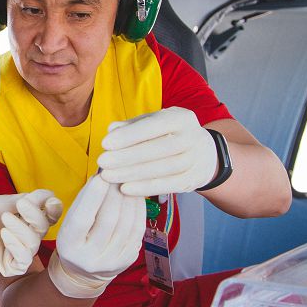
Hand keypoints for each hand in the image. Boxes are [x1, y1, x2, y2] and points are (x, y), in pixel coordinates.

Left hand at [0, 189, 62, 284]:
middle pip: (44, 227)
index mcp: (26, 220)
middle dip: (34, 215)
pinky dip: (16, 245)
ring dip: (21, 229)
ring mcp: (19, 251)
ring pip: (34, 243)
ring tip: (4, 219)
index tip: (51, 201)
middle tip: (20, 204)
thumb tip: (50, 195)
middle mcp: (26, 236)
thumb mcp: (4, 203)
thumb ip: (28, 201)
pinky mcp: (11, 265)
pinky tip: (4, 235)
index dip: (53, 209)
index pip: (48, 216)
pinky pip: (24, 259)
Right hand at [48, 174, 144, 297]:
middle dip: (115, 193)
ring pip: (126, 224)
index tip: (102, 175)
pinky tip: (136, 197)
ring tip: (129, 182)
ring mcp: (111, 262)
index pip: (82, 219)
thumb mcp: (70, 221)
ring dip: (129, 199)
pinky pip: (138, 231)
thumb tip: (103, 176)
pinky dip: (139, 210)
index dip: (93, 196)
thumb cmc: (76, 237)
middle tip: (119, 174)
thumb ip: (84, 201)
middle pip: (108, 220)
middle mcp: (89, 258)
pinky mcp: (128, 261)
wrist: (83, 271)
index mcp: (69, 246)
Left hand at [98, 106, 217, 195]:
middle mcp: (192, 137)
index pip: (153, 126)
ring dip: (133, 174)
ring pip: (163, 169)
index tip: (105, 143)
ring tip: (109, 176)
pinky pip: (168, 186)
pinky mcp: (194, 180)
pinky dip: (145, 188)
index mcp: (181, 118)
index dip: (129, 135)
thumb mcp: (153, 123)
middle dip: (127, 156)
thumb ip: (132, 126)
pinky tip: (125, 189)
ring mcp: (196, 160)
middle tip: (102, 162)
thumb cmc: (168, 134)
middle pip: (158, 149)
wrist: (204, 153)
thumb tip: (111, 130)